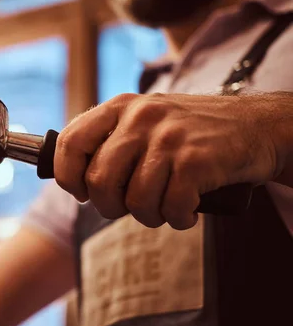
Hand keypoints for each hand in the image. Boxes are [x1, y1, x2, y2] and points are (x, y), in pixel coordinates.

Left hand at [54, 93, 279, 229]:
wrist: (257, 126)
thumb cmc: (190, 133)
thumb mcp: (145, 121)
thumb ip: (110, 141)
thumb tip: (70, 179)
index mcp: (120, 107)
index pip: (69, 142)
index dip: (68, 176)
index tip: (80, 192)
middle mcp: (141, 118)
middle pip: (99, 180)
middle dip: (109, 206)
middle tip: (128, 207)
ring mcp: (169, 137)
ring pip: (134, 200)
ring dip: (148, 216)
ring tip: (163, 207)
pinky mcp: (196, 160)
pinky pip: (169, 207)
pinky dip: (178, 218)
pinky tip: (187, 210)